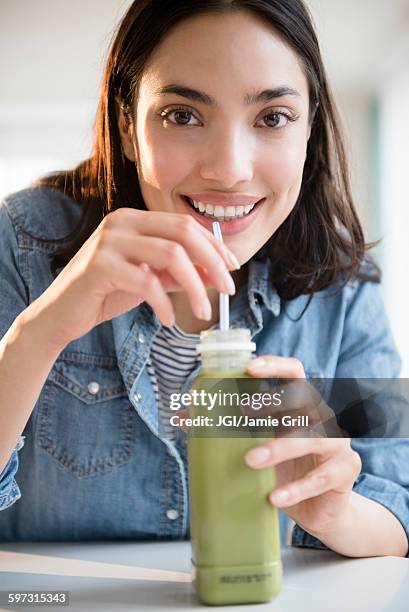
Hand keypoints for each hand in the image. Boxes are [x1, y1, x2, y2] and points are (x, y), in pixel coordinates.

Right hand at [23, 209, 238, 348]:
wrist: (60, 314)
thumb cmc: (105, 294)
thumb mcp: (149, 280)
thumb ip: (178, 274)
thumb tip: (216, 274)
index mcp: (135, 219)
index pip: (185, 224)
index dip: (214, 245)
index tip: (233, 268)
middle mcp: (122, 222)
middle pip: (183, 232)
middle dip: (213, 261)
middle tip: (228, 289)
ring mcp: (109, 241)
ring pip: (170, 255)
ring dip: (195, 286)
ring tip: (203, 311)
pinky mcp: (99, 265)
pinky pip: (146, 282)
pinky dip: (164, 303)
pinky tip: (169, 319)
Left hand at [244, 355, 361, 537]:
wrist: (319, 510)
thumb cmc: (286, 469)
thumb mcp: (257, 446)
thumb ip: (227, 429)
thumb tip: (184, 416)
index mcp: (300, 404)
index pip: (294, 372)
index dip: (274, 366)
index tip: (248, 367)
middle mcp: (322, 417)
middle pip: (304, 397)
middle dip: (274, 402)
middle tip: (243, 412)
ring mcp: (337, 443)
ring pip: (314, 437)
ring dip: (280, 446)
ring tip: (250, 460)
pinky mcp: (345, 472)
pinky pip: (322, 477)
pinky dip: (296, 488)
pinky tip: (274, 497)